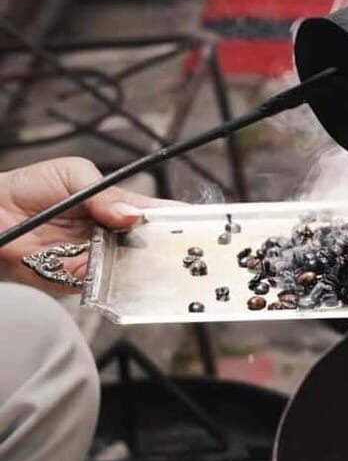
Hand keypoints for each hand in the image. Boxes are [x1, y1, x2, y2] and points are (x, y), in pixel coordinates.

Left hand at [0, 157, 179, 293]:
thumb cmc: (30, 187)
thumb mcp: (74, 175)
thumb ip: (105, 194)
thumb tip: (131, 215)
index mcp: (118, 206)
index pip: (156, 213)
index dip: (180, 219)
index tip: (204, 223)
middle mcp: (113, 235)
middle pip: (151, 245)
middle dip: (170, 249)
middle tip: (191, 250)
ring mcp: (99, 259)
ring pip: (132, 269)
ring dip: (147, 269)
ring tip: (168, 266)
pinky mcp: (79, 280)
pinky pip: (105, 285)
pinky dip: (117, 284)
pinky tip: (129, 278)